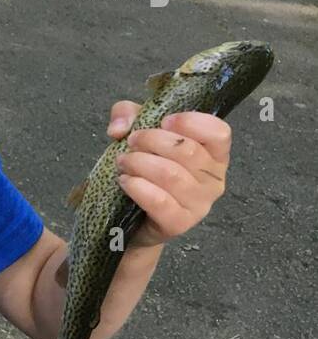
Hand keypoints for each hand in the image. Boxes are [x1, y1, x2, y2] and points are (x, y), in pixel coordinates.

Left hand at [105, 101, 231, 248]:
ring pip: (172, 175)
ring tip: (123, 162)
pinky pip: (160, 201)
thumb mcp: (137, 132)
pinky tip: (125, 181)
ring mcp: (200, 204)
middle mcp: (214, 179)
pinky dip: (138, 187)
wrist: (133, 217)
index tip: (163, 120)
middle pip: (189, 151)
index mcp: (214, 154)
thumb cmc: (145, 168)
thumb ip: (127, 116)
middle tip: (132, 142)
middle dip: (153, 140)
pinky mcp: (180, 223)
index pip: (219, 133)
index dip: (191, 122)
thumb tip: (119, 128)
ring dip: (140, 163)